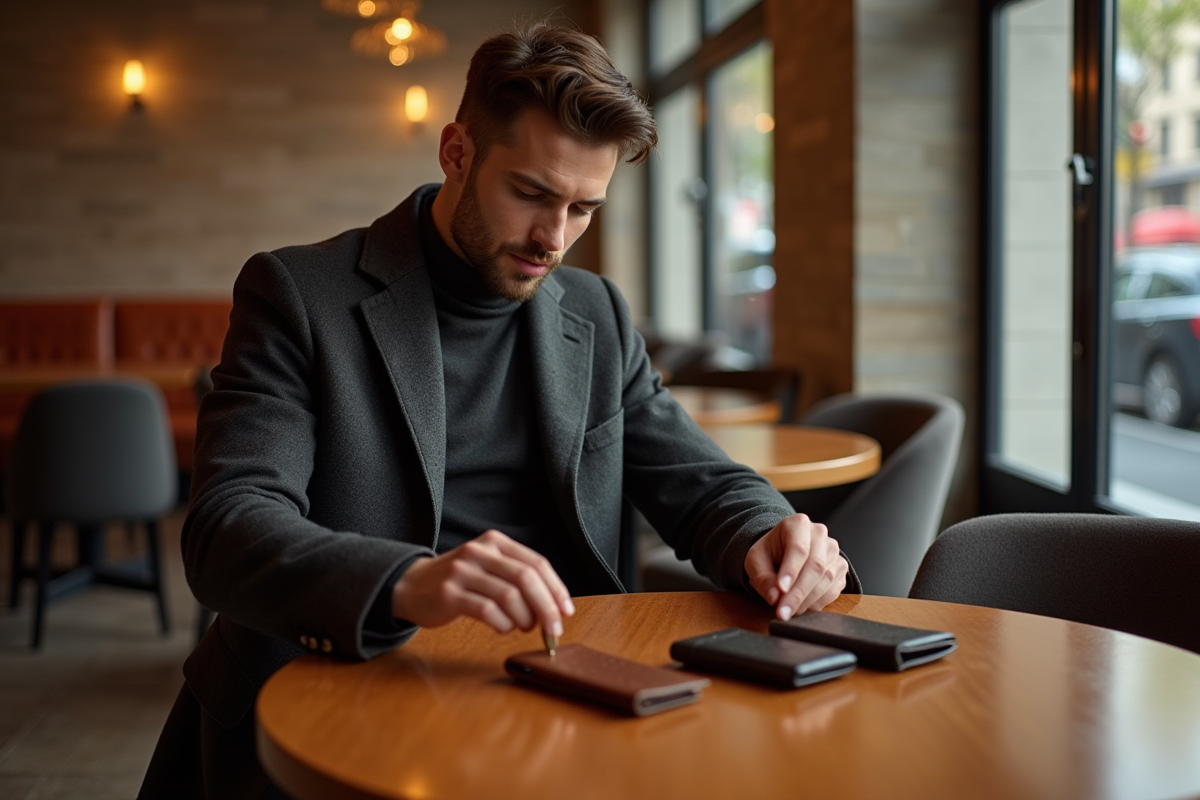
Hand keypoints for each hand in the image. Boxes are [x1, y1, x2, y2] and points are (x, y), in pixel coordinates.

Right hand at [390, 529, 574, 634]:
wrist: (411, 585)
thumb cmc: (460, 581)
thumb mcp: (489, 567)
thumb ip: (518, 578)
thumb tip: (555, 606)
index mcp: (495, 542)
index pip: (537, 563)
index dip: (556, 589)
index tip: (566, 611)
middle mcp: (480, 552)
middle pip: (526, 578)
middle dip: (546, 607)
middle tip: (553, 629)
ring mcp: (462, 571)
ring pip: (509, 596)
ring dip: (525, 618)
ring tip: (523, 627)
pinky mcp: (449, 594)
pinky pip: (487, 611)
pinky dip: (503, 624)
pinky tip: (503, 628)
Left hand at [744, 513, 846, 619]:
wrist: (781, 551)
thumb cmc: (769, 553)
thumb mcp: (756, 561)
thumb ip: (763, 578)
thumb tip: (774, 596)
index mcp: (797, 524)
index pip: (798, 548)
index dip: (791, 571)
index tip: (781, 589)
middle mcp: (820, 534)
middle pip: (815, 566)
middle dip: (798, 593)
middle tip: (783, 611)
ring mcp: (833, 551)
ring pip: (826, 579)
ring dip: (807, 600)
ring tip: (789, 610)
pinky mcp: (840, 568)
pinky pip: (833, 589)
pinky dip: (817, 602)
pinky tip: (802, 606)